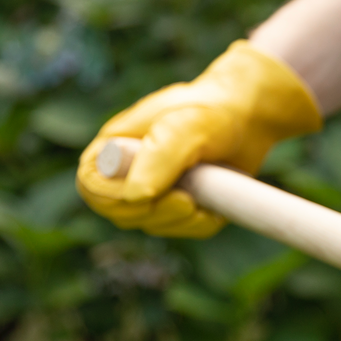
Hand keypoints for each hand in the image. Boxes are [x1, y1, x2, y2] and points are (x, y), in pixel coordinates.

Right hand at [76, 40, 320, 237]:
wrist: (248, 117)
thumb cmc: (211, 111)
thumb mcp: (186, 126)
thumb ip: (159, 157)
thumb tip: (135, 196)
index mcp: (114, 147)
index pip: (92, 185)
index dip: (112, 199)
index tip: (148, 196)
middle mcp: (128, 172)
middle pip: (120, 213)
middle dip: (153, 214)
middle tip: (187, 202)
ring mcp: (155, 192)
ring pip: (152, 225)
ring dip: (180, 219)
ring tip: (204, 192)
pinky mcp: (181, 206)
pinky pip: (183, 229)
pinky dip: (200, 224)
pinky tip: (214, 204)